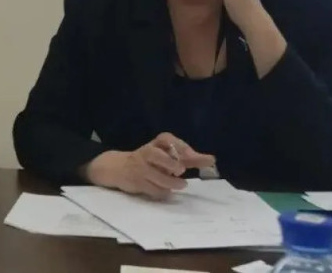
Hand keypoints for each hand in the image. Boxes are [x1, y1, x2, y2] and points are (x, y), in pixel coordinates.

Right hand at [84, 133, 214, 199]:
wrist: (119, 168)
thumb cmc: (151, 161)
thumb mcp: (168, 155)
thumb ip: (189, 158)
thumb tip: (212, 160)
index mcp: (155, 144)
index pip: (165, 138)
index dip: (178, 146)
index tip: (192, 156)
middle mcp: (146, 153)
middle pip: (155, 154)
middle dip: (168, 162)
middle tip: (181, 170)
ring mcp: (140, 168)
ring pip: (154, 175)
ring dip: (170, 182)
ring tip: (182, 185)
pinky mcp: (136, 182)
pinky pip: (150, 188)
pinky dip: (162, 192)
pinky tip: (168, 192)